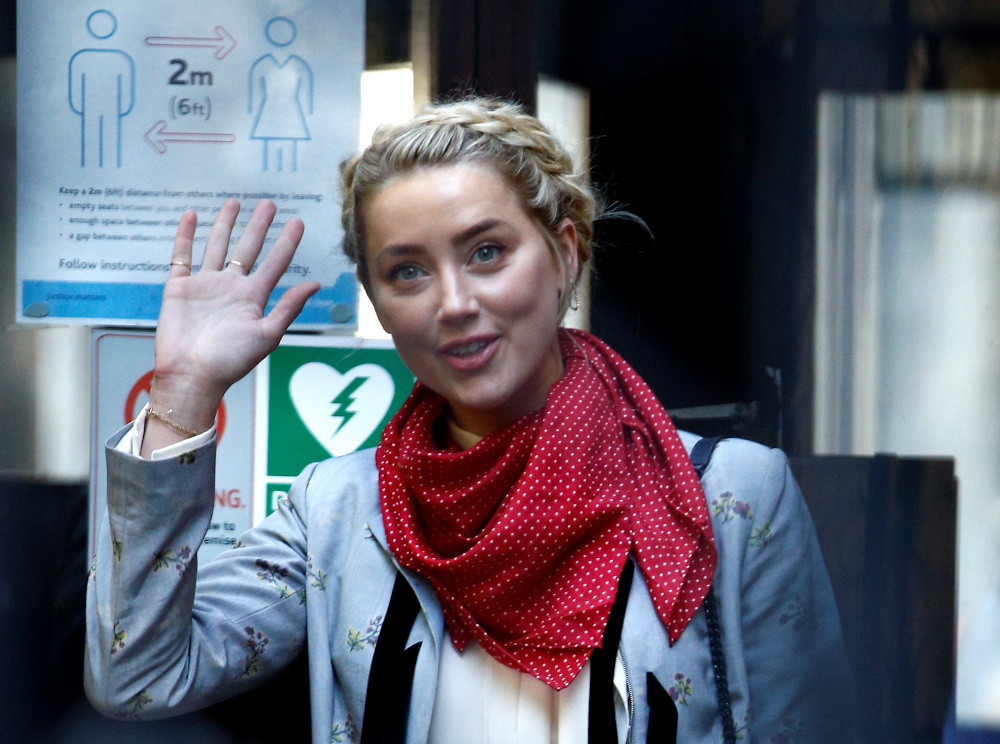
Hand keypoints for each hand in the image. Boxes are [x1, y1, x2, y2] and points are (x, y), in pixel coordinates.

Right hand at [144, 199, 318, 453]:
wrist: (191, 376)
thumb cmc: (230, 361)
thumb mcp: (267, 335)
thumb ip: (289, 307)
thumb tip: (315, 284)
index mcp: (253, 298)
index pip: (275, 262)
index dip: (287, 242)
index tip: (299, 221)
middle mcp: (231, 288)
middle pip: (248, 248)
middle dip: (258, 226)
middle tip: (270, 203)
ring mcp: (205, 285)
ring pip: (217, 246)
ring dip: (225, 225)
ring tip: (234, 202)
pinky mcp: (179, 288)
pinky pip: (182, 256)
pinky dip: (185, 235)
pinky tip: (191, 215)